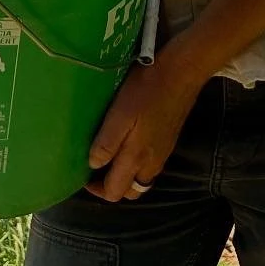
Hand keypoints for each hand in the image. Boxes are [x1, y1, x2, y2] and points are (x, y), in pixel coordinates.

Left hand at [85, 54, 203, 201]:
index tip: (83, 173)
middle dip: (111, 186)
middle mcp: (152, 164)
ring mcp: (162, 154)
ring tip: (110, 155)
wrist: (181, 73)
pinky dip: (136, 164)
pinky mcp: (168, 142)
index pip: (114, 192)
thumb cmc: (146, 91)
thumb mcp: (120, 114)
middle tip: (96, 166)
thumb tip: (93, 165)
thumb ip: (107, 143)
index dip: (96, 189)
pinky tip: (129, 142)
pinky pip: (150, 165)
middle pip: (130, 191)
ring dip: (125, 176)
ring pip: (141, 179)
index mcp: (137, 159)